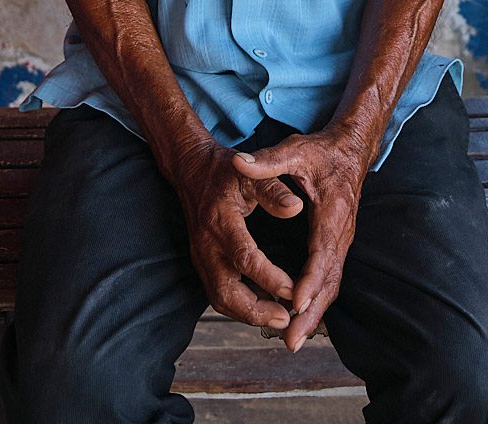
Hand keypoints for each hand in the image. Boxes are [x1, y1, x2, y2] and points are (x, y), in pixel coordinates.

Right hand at [167, 138, 303, 331]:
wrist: (190, 168)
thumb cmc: (225, 170)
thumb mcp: (251, 173)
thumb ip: (273, 190)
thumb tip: (296, 207)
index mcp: (220, 220)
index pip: (244, 257)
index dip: (268, 277)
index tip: (293, 290)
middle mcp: (206, 243)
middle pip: (226, 291)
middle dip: (255, 311)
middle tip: (286, 318)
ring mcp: (200, 256)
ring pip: (219, 298)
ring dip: (247, 314)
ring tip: (278, 317)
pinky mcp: (201, 262)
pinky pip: (217, 292)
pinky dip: (239, 306)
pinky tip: (262, 306)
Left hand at [232, 128, 370, 350]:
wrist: (351, 150)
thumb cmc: (322, 152)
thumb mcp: (296, 150)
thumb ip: (268, 161)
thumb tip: (238, 163)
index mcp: (332, 213)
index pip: (322, 253)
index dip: (309, 280)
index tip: (295, 302)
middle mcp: (340, 234)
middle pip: (329, 281)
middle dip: (311, 313)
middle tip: (291, 341)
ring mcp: (341, 242)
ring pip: (330, 286)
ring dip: (313, 315)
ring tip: (292, 341)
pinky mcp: (335, 245)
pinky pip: (328, 279)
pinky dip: (316, 301)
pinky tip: (299, 318)